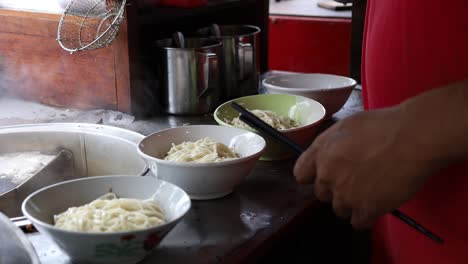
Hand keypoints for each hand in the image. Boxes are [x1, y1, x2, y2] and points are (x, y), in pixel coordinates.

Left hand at [294, 107, 436, 228]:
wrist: (412, 137)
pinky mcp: (366, 209)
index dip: (313, 176)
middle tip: (357, 179)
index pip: (301, 175)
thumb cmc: (382, 125)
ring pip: (339, 209)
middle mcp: (328, 175)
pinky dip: (367, 216)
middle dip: (336, 189)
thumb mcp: (346, 126)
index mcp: (321, 153)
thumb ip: (329, 145)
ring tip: (371, 189)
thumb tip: (325, 158)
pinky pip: (358, 223)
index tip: (326, 176)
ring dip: (352, 203)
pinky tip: (377, 203)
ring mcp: (346, 194)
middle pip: (322, 194)